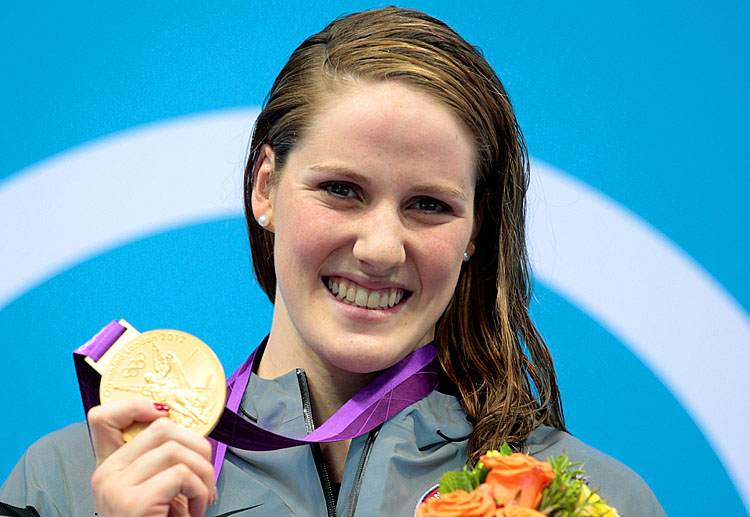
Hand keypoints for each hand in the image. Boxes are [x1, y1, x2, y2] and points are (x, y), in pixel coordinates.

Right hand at [88, 399, 214, 515]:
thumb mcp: (155, 490)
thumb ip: (160, 461)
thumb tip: (190, 432)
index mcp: (108, 467)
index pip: (103, 416)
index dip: (138, 405)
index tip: (168, 415)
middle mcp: (104, 474)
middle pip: (162, 427)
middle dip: (197, 447)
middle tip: (204, 475)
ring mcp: (115, 487)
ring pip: (177, 450)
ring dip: (203, 474)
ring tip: (201, 498)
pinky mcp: (134, 502)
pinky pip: (183, 474)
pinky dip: (200, 491)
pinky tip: (195, 511)